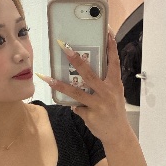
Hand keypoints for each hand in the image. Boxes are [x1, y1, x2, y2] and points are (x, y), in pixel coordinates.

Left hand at [38, 30, 129, 144]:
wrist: (118, 134)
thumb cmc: (115, 110)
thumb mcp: (115, 93)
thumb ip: (104, 82)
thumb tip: (85, 70)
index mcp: (115, 84)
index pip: (114, 62)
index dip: (111, 47)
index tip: (106, 32)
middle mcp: (107, 92)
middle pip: (90, 73)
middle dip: (77, 60)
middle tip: (65, 48)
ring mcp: (98, 104)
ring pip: (76, 92)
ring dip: (60, 85)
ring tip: (48, 78)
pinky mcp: (90, 115)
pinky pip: (76, 107)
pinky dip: (73, 106)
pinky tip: (71, 106)